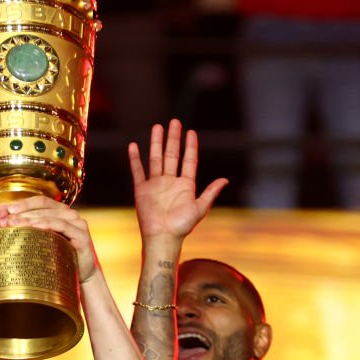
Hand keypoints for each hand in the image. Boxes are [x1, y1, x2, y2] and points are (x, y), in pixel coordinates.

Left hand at [1, 197, 97, 282]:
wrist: (81, 274)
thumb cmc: (59, 257)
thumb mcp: (43, 241)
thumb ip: (31, 230)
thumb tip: (4, 224)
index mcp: (60, 211)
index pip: (41, 201)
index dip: (24, 203)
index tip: (7, 210)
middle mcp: (70, 214)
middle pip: (44, 207)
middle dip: (22, 213)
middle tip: (6, 220)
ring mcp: (77, 223)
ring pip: (50, 215)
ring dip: (31, 219)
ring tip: (15, 224)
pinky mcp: (81, 235)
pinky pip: (61, 226)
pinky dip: (46, 225)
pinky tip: (34, 228)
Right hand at [129, 119, 227, 242]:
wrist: (162, 237)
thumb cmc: (181, 226)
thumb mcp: (200, 208)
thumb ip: (210, 192)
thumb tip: (225, 180)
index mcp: (185, 185)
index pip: (188, 160)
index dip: (190, 146)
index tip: (191, 132)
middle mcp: (170, 182)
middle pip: (172, 155)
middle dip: (173, 138)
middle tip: (175, 122)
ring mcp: (155, 184)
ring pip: (156, 158)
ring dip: (156, 143)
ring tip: (157, 127)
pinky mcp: (142, 190)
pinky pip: (138, 171)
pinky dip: (135, 159)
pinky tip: (134, 146)